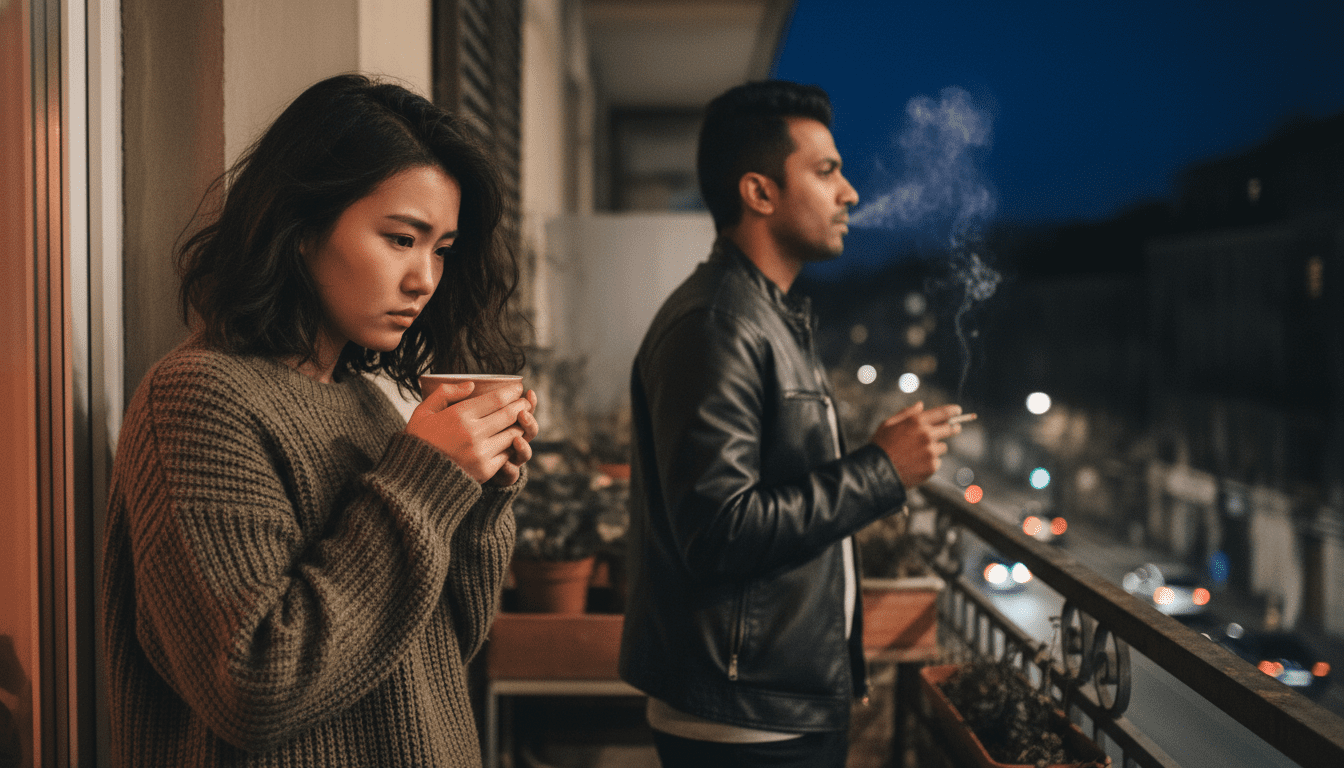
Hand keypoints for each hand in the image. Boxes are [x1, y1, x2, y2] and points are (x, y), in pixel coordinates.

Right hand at [405, 381, 532, 483]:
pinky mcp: (486, 470)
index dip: (512, 392)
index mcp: (459, 415)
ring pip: (513, 434)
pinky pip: (507, 453)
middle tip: (525, 402)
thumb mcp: (423, 412)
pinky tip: (512, 438)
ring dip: (520, 425)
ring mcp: (481, 453)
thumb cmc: (418, 441)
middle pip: (509, 414)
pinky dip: (512, 445)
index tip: (517, 388)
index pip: (497, 399)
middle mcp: (473, 433)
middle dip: (522, 406)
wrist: (413, 480)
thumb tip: (471, 384)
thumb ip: (445, 393)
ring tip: (522, 418)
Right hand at [869, 402, 969, 487]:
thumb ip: (907, 413)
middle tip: (955, 428)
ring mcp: (931, 451)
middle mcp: (927, 435)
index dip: (953, 411)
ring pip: (942, 447)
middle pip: (950, 429)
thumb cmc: (880, 446)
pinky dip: (930, 462)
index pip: (943, 412)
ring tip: (918, 454)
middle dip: (954, 428)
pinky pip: (937, 462)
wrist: (878, 472)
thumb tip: (921, 405)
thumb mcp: (888, 424)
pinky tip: (916, 464)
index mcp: (916, 421)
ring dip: (935, 448)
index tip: (958, 411)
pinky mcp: (932, 466)